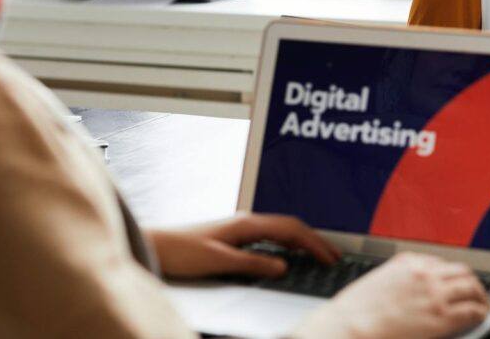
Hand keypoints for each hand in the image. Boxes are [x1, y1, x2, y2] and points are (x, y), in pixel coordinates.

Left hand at [147, 213, 340, 279]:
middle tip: (334, 255)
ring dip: (303, 240)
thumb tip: (283, 267)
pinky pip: (271, 235)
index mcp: (247, 224)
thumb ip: (253, 264)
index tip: (330, 257)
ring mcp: (241, 226)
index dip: (314, 244)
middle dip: (315, 240)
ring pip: (282, 229)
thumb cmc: (181, 251)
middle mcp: (247, 221)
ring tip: (319, 253)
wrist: (155, 246)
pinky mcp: (234, 234)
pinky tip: (290, 252)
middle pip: (291, 226)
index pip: (291, 230)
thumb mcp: (219, 261)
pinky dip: (288, 242)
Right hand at [297, 252, 489, 338]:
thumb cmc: (353, 314)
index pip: (438, 262)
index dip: (448, 274)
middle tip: (473, 291)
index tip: (450, 282)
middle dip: (468, 281)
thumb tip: (407, 294)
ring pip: (471, 286)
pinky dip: (480, 311)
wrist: (347, 328)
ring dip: (479, 294)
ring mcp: (434, 293)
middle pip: (460, 270)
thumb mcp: (376, 285)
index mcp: (406, 262)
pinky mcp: (441, 316)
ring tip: (482, 303)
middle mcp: (424, 273)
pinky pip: (471, 309)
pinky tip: (481, 315)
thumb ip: (397, 283)